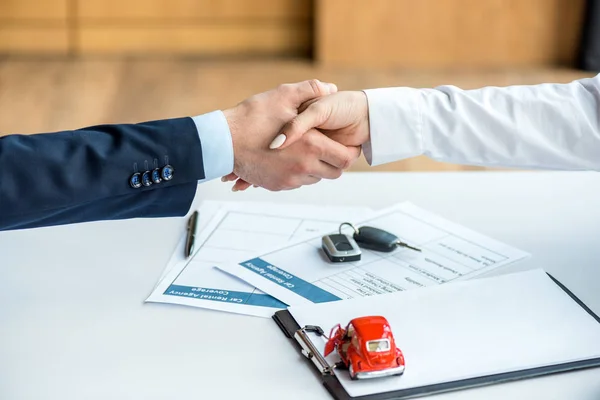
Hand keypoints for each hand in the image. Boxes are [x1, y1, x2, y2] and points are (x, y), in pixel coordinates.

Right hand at [222, 81, 360, 190]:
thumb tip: (330, 88)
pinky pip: (298, 183)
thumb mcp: (283, 95)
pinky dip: (299, 172)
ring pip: (316, 178)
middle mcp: (304, 166)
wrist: (224, 142)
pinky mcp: (278, 185)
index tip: (346, 144)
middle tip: (330, 148)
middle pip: (334, 172)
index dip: (350, 152)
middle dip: (335, 161)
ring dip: (317, 167)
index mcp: (311, 145)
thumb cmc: (251, 118)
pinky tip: (291, 157)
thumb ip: (311, 89)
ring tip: (308, 150)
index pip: (345, 158)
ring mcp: (290, 178)